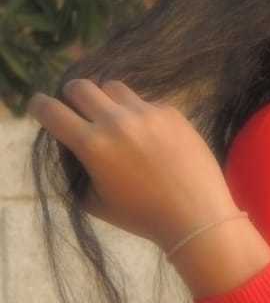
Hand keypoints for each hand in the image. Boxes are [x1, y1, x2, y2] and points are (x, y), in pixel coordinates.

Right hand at [26, 78, 237, 251]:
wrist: (196, 216)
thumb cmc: (142, 216)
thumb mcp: (95, 202)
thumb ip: (78, 170)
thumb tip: (73, 147)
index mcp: (92, 145)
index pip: (50, 110)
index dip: (39, 107)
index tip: (42, 109)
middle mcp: (117, 122)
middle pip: (80, 86)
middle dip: (73, 97)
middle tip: (79, 111)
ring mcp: (147, 113)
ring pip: (114, 87)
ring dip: (107, 100)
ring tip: (116, 122)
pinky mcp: (172, 112)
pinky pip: (147, 103)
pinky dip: (141, 115)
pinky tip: (152, 139)